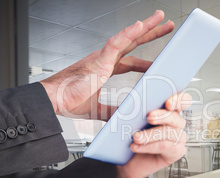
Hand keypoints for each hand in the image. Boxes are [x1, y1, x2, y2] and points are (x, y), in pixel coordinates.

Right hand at [40, 10, 174, 120]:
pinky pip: (115, 43)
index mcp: (105, 68)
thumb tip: (126, 117)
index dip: (146, 60)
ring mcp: (102, 57)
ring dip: (144, 26)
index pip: (132, 61)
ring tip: (160, 18)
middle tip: (166, 25)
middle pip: (133, 43)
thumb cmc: (68, 100)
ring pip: (127, 37)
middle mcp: (106, 59)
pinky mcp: (98, 60)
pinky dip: (127, 33)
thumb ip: (114, 111)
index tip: (160, 61)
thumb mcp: (99, 109)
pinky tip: (139, 25)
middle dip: (151, 33)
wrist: (52, 101)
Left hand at [116, 93, 191, 177]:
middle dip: (162, 116)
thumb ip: (129, 110)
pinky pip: (165, 146)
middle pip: (176, 117)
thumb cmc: (131, 138)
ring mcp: (178, 138)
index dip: (179, 100)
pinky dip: (149, 146)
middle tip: (149, 117)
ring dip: (150, 135)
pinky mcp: (176, 152)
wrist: (129, 161)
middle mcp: (176, 123)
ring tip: (136, 137)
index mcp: (169, 110)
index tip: (168, 103)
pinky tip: (136, 147)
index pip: (183, 100)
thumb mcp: (127, 120)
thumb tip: (126, 104)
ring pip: (169, 133)